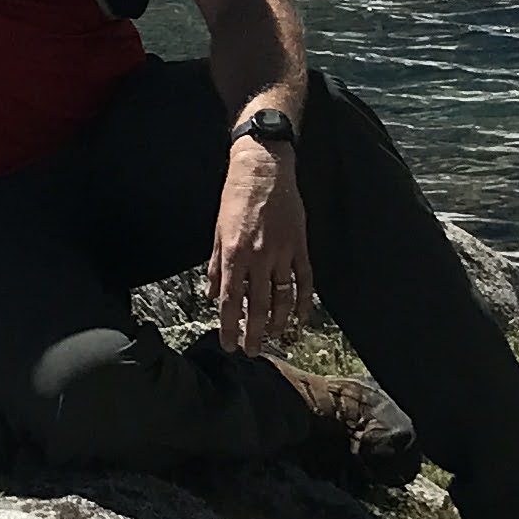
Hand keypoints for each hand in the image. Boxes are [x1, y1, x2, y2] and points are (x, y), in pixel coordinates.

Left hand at [209, 138, 311, 355]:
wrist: (263, 167)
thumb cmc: (235, 196)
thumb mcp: (217, 230)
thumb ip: (216, 265)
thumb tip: (213, 294)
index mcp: (234, 254)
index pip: (231, 301)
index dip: (230, 327)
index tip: (229, 345)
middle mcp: (259, 257)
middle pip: (258, 306)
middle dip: (254, 333)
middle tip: (252, 351)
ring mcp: (282, 252)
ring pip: (283, 298)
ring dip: (279, 322)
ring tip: (275, 338)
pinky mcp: (300, 245)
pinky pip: (304, 281)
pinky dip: (304, 302)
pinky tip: (301, 319)